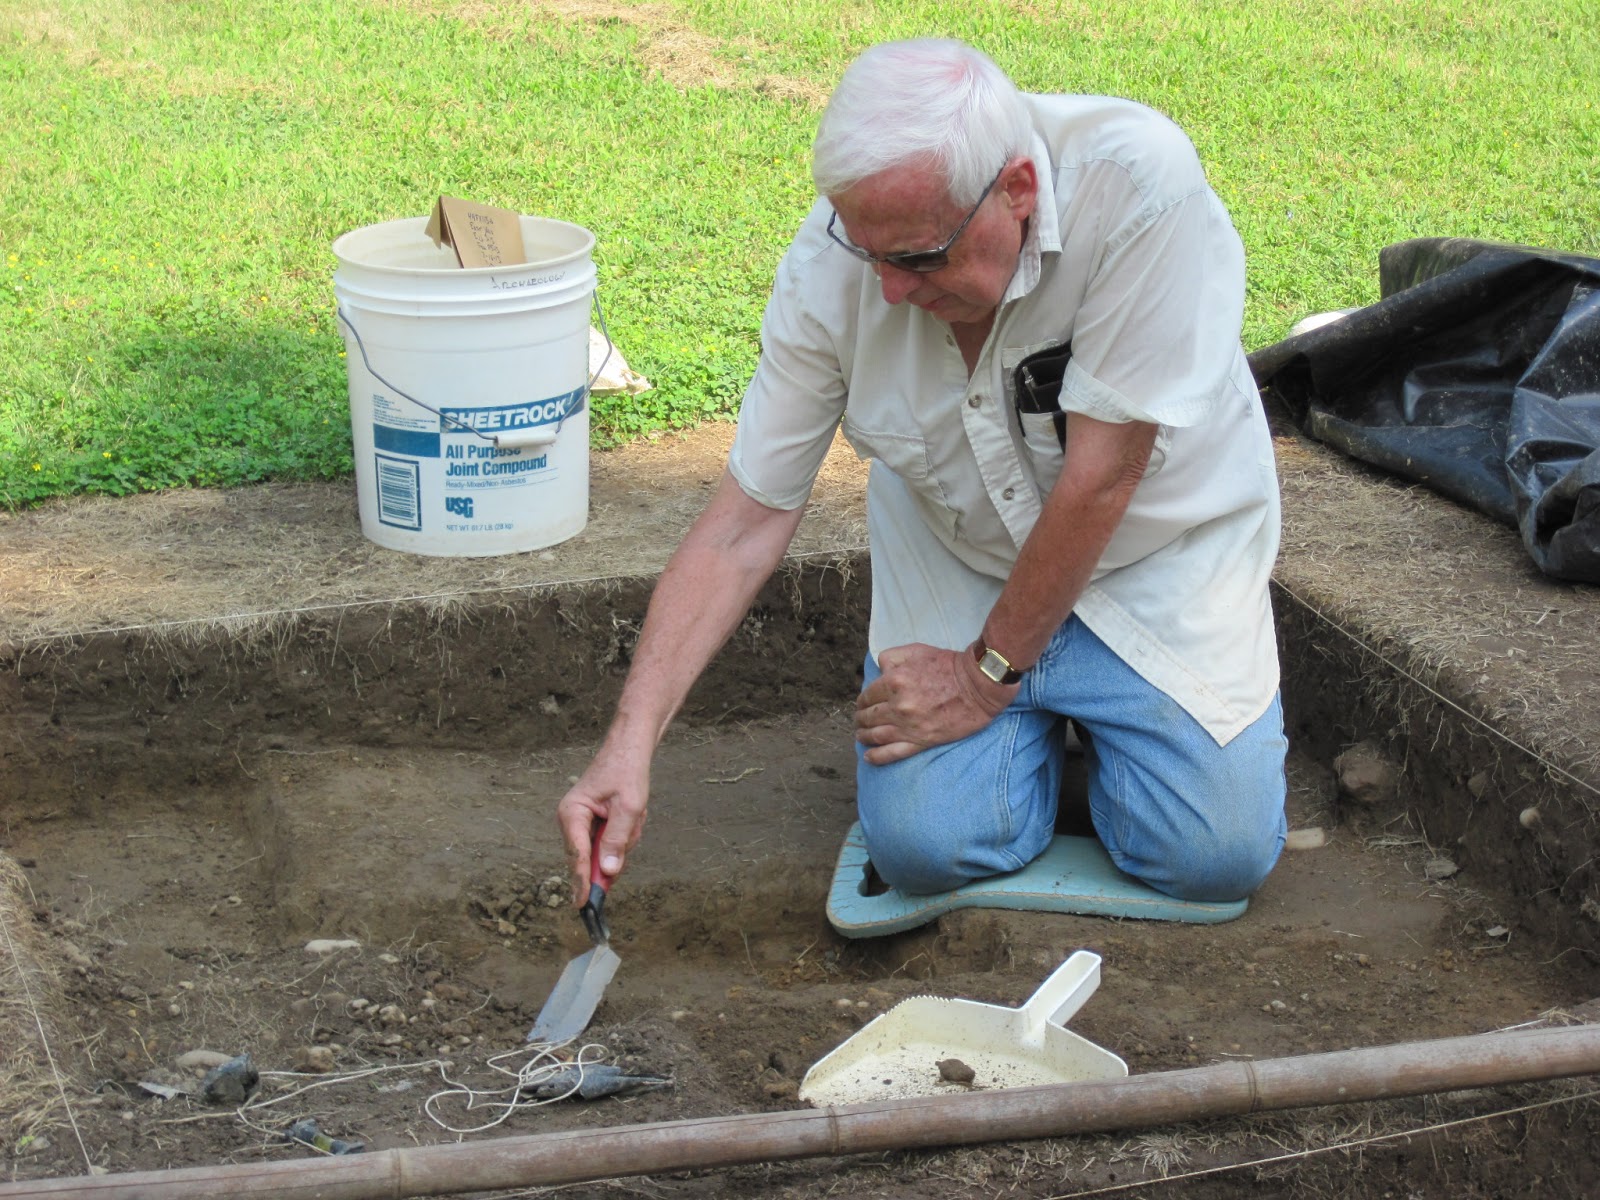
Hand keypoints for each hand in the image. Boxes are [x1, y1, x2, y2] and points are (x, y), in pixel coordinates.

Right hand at [555, 751, 647, 906]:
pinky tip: (632, 814)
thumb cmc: (626, 772)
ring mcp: (580, 823)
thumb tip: (608, 872)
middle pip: (590, 857)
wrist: (629, 749)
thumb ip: (617, 839)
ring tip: (634, 812)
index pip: (577, 855)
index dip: (582, 881)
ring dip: (625, 836)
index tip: (583, 905)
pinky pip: (610, 843)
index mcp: (571, 813)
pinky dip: (626, 833)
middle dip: (616, 847)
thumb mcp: (628, 807)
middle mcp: (570, 820)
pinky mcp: (592, 824)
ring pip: (604, 851)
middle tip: (630, 822)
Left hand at [854, 642, 1017, 764]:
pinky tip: (868, 756)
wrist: (978, 686)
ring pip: (876, 736)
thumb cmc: (948, 666)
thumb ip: (891, 658)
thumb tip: (879, 671)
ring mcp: (909, 726)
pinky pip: (892, 753)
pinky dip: (877, 756)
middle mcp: (898, 706)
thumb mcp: (916, 650)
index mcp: (894, 682)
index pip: (867, 696)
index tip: (863, 705)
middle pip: (868, 717)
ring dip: (863, 736)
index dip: (862, 701)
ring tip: (860, 736)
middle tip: (860, 720)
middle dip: (860, 719)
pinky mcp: (921, 741)